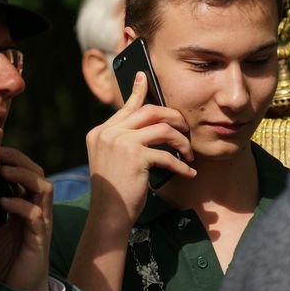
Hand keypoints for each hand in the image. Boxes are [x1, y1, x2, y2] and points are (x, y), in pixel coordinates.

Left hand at [0, 147, 52, 290]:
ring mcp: (41, 219)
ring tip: (3, 171)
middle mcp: (35, 206)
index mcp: (23, 200)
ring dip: (24, 175)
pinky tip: (3, 202)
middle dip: (19, 159)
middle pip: (37, 171)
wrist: (11, 285)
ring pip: (44, 186)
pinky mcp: (40, 235)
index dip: (11, 156)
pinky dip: (20, 204)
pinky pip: (36, 213)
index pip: (24, 169)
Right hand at [86, 71, 195, 231]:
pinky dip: (181, 165)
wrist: (108, 214)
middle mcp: (108, 133)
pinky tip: (188, 173)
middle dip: (173, 117)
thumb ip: (123, 140)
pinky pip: (167, 154)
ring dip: (181, 142)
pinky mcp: (135, 156)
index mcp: (100, 132)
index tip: (144, 76)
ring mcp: (120, 142)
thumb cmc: (115, 191)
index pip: (125, 107)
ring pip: (163, 129)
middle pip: (149, 112)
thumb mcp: (112, 159)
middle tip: (185, 129)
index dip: (137, 91)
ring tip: (188, 154)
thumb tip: (149, 126)